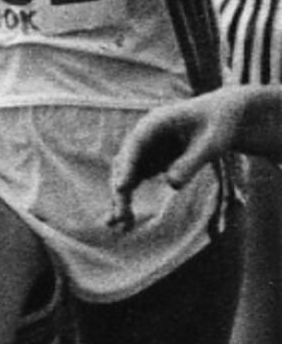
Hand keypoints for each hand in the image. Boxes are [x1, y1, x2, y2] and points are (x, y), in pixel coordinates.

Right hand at [112, 88, 280, 215]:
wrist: (223, 117)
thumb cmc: (219, 124)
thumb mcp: (212, 143)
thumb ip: (192, 162)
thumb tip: (172, 185)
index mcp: (155, 123)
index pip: (136, 146)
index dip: (127, 167)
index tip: (122, 188)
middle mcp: (142, 137)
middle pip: (125, 165)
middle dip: (121, 191)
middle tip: (122, 217)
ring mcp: (143, 151)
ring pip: (125, 176)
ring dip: (121, 200)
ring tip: (122, 226)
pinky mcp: (148, 163)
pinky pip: (133, 183)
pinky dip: (128, 200)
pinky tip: (126, 222)